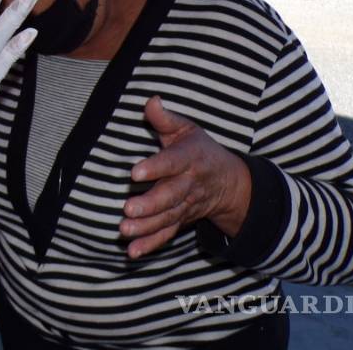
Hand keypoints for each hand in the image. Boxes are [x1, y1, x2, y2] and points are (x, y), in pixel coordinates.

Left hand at [120, 96, 250, 257]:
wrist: (228, 181)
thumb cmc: (199, 149)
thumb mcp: (186, 128)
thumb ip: (165, 118)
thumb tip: (150, 100)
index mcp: (189, 158)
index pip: (172, 162)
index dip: (155, 167)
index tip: (135, 172)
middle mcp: (189, 184)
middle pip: (170, 196)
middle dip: (150, 204)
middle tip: (128, 209)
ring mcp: (185, 205)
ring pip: (167, 218)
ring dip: (146, 227)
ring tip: (124, 230)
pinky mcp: (181, 220)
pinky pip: (166, 235)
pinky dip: (150, 244)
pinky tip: (132, 251)